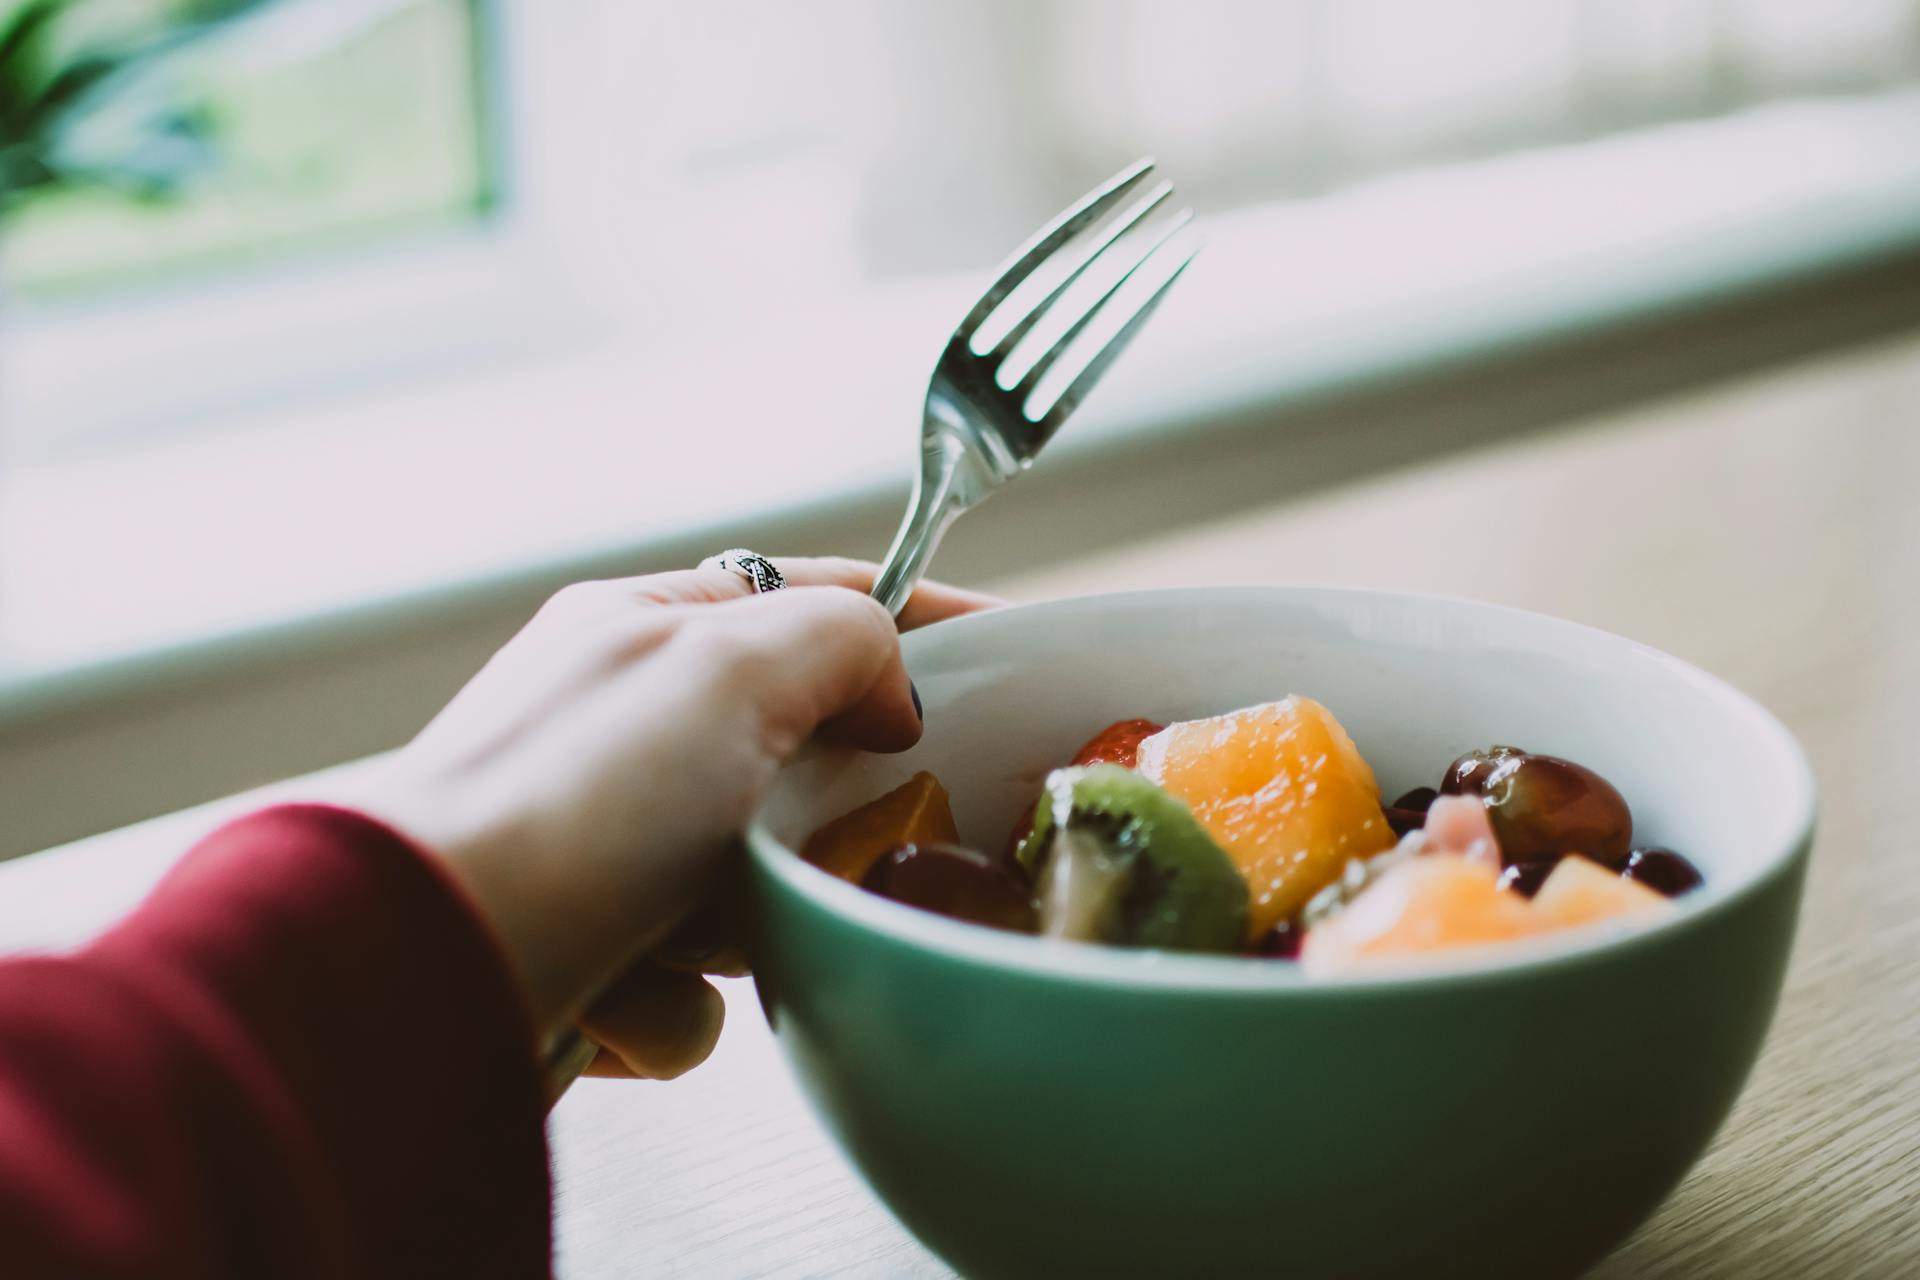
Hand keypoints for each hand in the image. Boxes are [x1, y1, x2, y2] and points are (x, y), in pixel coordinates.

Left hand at [347, 558, 998, 1077]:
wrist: (425, 965)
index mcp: (645, 630)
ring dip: (739, 920)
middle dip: (821, 819)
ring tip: (687, 928)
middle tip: (834, 845)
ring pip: (752, 883)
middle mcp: (617, 728)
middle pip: (796, 760)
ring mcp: (598, 845)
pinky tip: (621, 988)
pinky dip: (671, 996)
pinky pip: (693, 980)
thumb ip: (839, 638)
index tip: (1016, 645)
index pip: (815, 598)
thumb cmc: (570, 799)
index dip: (922, 619)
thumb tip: (889, 694)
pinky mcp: (586, 953)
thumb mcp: (727, 665)